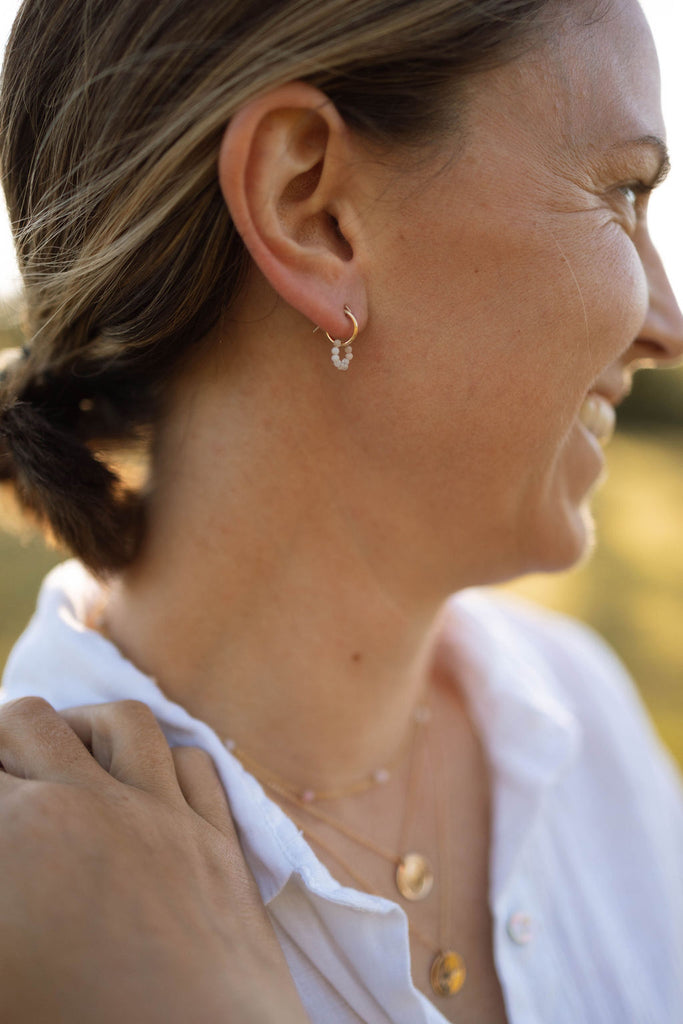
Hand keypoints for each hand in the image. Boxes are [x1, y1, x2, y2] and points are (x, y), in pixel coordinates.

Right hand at [0, 697, 309, 1023]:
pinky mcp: (216, 840)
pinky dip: (166, 761)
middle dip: (0, 740)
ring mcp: (162, 816)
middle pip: (29, 722)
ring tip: (64, 755)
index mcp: (18, 834)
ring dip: (83, 728)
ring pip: (122, 722)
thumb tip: (7, 867)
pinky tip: (148, 785)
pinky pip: (194, 765)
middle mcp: (90, 804)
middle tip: (0, 779)